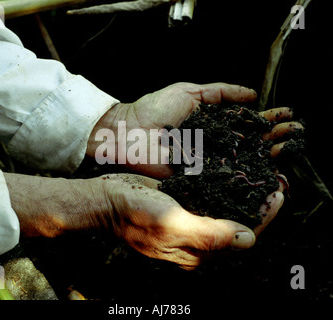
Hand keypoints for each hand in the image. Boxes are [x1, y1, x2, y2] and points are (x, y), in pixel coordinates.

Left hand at [87, 82, 301, 177]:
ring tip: (290, 151)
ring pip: (242, 163)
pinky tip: (268, 177)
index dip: (266, 119)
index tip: (288, 115)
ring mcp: (208, 163)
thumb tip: (252, 93)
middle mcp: (214, 145)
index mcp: (212, 124)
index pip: (246, 122)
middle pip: (249, 143)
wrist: (129, 132)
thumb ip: (220, 92)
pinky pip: (226, 181)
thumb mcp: (190, 92)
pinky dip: (247, 180)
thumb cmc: (154, 109)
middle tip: (296, 134)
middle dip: (274, 138)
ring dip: (267, 158)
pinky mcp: (199, 180)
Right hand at [102, 173, 286, 269]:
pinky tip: (235, 173)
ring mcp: (191, 220)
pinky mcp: (184, 204)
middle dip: (260, 204)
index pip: (241, 237)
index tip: (278, 194)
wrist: (108, 200)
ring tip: (263, 174)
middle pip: (239, 224)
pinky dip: (228, 186)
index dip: (263, 217)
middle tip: (277, 180)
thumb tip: (248, 240)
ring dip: (246, 194)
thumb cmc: (135, 215)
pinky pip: (213, 198)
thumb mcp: (171, 225)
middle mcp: (198, 238)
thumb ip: (209, 235)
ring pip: (228, 209)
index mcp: (198, 251)